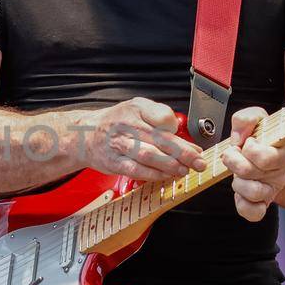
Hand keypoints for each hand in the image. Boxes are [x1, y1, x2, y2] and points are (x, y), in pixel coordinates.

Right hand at [76, 98, 206, 181]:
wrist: (85, 135)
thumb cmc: (116, 122)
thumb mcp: (136, 107)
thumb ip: (158, 116)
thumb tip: (181, 135)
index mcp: (136, 108)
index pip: (163, 117)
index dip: (177, 130)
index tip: (190, 142)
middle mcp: (127, 125)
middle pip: (160, 139)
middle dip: (184, 153)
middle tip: (199, 162)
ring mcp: (120, 144)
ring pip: (149, 155)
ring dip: (170, 165)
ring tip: (185, 170)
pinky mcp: (114, 162)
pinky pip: (137, 170)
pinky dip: (154, 175)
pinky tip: (165, 176)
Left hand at [220, 107, 284, 221]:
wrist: (270, 153)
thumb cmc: (264, 138)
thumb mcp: (258, 119)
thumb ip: (246, 118)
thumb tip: (238, 137)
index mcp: (284, 154)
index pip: (265, 157)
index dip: (250, 149)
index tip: (249, 142)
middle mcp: (280, 174)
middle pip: (249, 172)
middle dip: (234, 160)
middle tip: (235, 154)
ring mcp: (271, 191)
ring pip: (251, 193)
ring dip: (237, 180)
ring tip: (239, 172)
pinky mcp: (262, 204)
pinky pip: (252, 213)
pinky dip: (241, 203)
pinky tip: (240, 190)